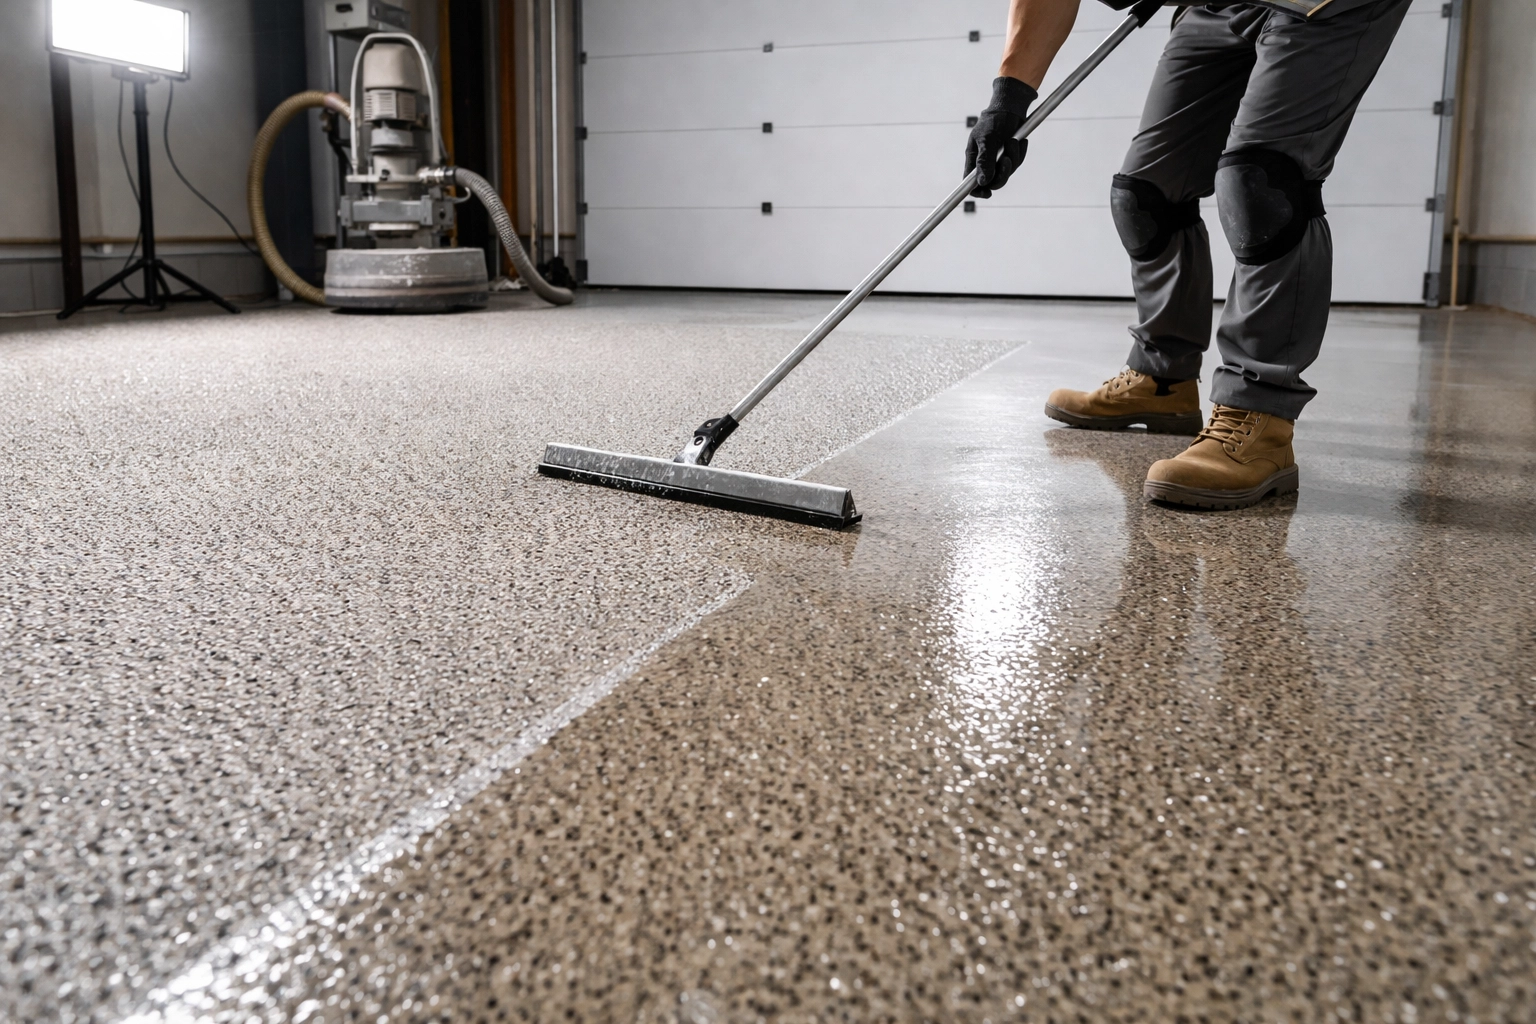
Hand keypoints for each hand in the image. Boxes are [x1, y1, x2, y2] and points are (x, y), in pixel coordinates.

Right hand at [965, 77, 1037, 197]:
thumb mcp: (987, 139)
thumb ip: (984, 161)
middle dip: (1002, 173)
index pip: (971, 183)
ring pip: (1007, 173)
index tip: (987, 193)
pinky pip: (1017, 163)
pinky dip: (1020, 153)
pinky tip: (1021, 141)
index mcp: (973, 159)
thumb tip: (982, 182)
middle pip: (992, 182)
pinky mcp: (1010, 156)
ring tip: (1013, 141)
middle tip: (1007, 159)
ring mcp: (998, 161)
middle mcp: (984, 163)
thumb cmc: (994, 121)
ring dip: (1013, 158)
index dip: (977, 191)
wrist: (1010, 108)